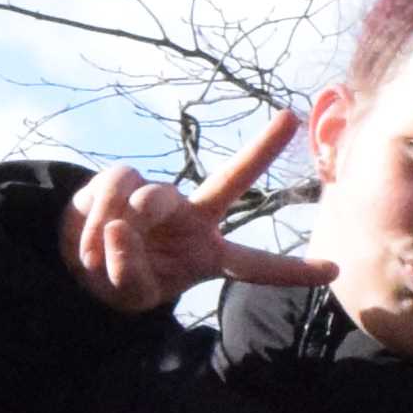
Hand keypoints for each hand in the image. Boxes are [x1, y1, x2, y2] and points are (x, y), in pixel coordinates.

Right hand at [65, 111, 329, 316]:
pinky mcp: (125, 180)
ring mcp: (161, 196)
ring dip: (123, 229)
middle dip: (260, 148)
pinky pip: (116, 190)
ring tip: (99, 252)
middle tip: (291, 118)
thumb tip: (121, 225)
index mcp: (210, 255)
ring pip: (151, 199)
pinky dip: (97, 218)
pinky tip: (89, 238)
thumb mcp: (132, 294)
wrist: (77, 261)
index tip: (334, 271)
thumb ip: (130, 273)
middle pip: (230, 179)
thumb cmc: (119, 278)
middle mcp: (193, 218)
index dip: (292, 271)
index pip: (256, 265)